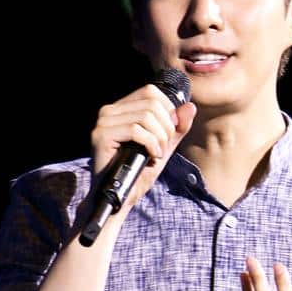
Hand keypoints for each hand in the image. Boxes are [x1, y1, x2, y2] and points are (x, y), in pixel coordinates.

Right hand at [90, 83, 196, 220]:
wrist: (121, 198)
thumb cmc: (139, 173)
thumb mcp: (164, 147)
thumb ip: (178, 128)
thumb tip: (190, 107)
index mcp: (122, 109)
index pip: (151, 92)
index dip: (168, 111)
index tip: (169, 134)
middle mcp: (109, 111)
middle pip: (151, 103)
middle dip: (166, 127)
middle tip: (163, 148)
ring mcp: (103, 122)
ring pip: (146, 116)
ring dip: (160, 138)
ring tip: (156, 155)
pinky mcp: (101, 136)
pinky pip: (136, 130)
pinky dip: (150, 144)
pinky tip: (151, 157)